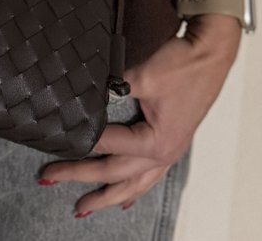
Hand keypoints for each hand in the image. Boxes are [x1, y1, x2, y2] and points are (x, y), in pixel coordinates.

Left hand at [36, 17, 240, 218]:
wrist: (210, 53)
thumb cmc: (184, 65)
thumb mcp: (142, 77)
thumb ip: (112, 89)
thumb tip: (86, 97)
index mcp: (156, 142)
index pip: (108, 145)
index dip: (81, 144)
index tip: (56, 144)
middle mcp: (163, 153)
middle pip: (115, 173)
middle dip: (82, 179)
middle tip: (51, 178)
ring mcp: (169, 151)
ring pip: (133, 184)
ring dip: (108, 196)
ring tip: (85, 207)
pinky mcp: (172, 142)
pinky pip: (150, 176)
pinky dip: (135, 189)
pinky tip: (126, 199)